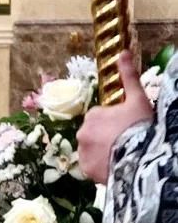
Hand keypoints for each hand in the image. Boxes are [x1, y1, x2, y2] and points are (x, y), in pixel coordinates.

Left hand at [77, 51, 154, 183]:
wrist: (140, 157)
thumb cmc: (140, 126)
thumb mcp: (138, 98)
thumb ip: (128, 76)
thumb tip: (123, 52)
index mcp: (92, 115)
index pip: (100, 116)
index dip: (114, 120)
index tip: (126, 125)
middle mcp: (81, 133)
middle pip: (94, 133)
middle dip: (106, 135)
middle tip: (125, 139)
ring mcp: (82, 153)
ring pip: (92, 149)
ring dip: (102, 150)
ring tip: (121, 152)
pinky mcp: (86, 170)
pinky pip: (91, 165)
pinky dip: (100, 165)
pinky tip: (115, 163)